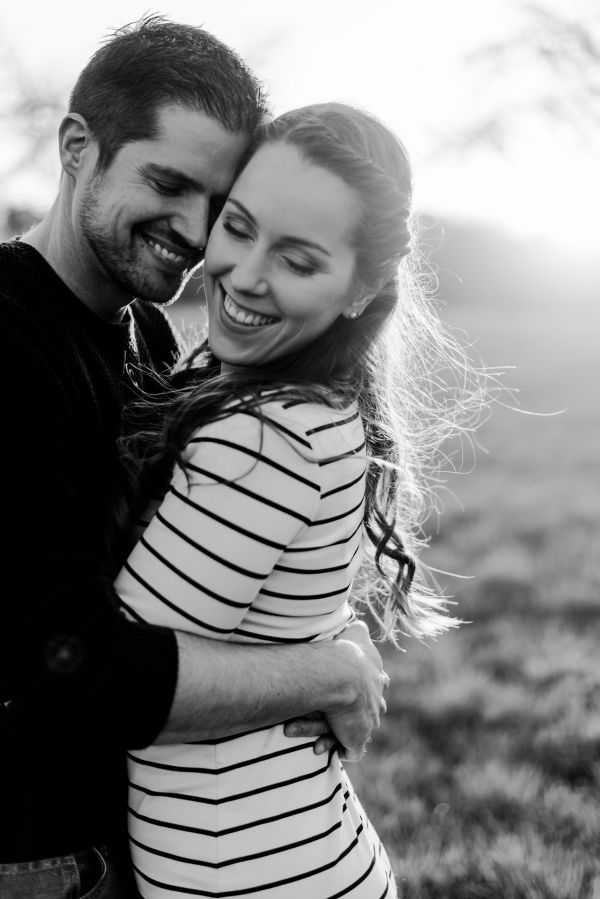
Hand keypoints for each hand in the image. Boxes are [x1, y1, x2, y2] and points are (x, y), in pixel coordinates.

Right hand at [284, 622, 388, 760]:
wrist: (341, 674)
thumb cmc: (343, 650)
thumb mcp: (355, 632)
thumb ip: (358, 630)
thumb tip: (360, 623)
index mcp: (376, 678)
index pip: (375, 686)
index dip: (364, 688)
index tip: (352, 688)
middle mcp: (375, 702)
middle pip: (369, 711)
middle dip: (354, 713)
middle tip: (332, 714)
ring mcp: (368, 723)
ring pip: (355, 731)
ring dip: (333, 732)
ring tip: (306, 730)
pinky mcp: (357, 740)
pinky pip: (350, 751)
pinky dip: (337, 749)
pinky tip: (321, 747)